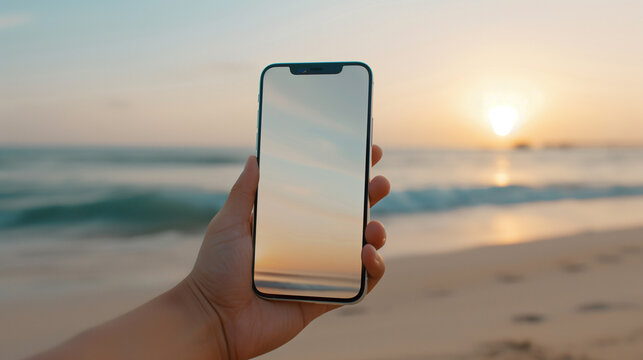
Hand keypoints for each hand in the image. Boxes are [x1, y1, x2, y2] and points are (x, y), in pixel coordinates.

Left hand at [186, 145, 390, 358]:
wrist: (213, 319)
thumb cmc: (215, 270)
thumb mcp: (227, 224)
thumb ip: (243, 192)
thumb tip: (256, 157)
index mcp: (288, 223)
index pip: (322, 194)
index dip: (345, 176)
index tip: (365, 153)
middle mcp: (307, 244)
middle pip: (348, 217)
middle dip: (370, 197)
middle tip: (380, 183)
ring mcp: (319, 270)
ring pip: (360, 248)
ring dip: (376, 234)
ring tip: (373, 227)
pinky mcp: (325, 297)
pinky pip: (360, 284)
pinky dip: (373, 270)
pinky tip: (368, 255)